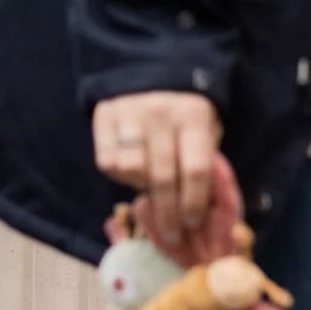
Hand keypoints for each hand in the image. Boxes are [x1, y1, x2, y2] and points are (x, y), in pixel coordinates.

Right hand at [92, 91, 221, 230]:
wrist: (152, 74)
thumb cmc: (187, 117)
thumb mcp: (206, 132)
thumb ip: (205, 164)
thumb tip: (203, 213)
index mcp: (194, 117)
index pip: (195, 168)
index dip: (194, 201)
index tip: (193, 223)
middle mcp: (161, 113)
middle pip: (163, 176)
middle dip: (168, 212)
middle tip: (172, 234)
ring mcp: (129, 113)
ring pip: (130, 169)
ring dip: (141, 187)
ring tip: (151, 188)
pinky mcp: (103, 115)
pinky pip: (107, 161)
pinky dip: (119, 175)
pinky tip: (133, 170)